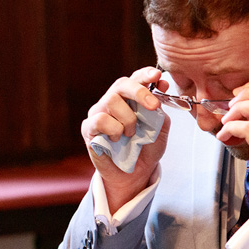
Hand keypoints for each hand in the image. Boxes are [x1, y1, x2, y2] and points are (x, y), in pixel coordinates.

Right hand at [82, 67, 169, 210]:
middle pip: (122, 84)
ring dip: (128, 119)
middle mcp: (113, 101)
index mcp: (131, 98)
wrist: (134, 174)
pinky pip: (100, 119)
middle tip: (153, 105)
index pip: (136, 78)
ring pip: (112, 100)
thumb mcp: (160, 131)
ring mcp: (99, 112)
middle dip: (140, 92)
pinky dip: (114, 130)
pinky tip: (117, 140)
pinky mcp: (88, 128)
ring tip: (131, 134)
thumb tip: (160, 96)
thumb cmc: (145, 149)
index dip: (146, 74)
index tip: (158, 77)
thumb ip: (160, 113)